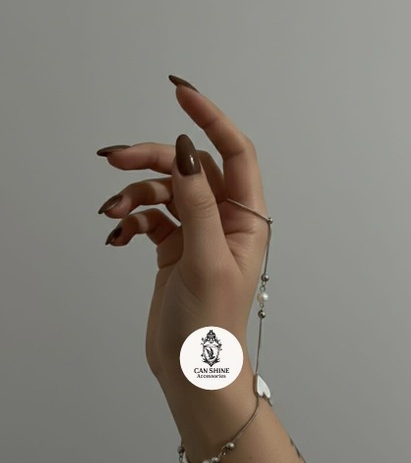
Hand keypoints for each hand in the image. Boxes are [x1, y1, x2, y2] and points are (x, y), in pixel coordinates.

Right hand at [97, 77, 270, 394]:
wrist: (192, 369)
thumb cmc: (211, 324)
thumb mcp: (207, 259)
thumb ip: (198, 203)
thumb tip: (187, 152)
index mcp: (246, 219)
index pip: (235, 152)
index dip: (211, 119)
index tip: (181, 93)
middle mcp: (224, 220)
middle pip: (189, 168)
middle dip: (153, 160)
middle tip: (115, 159)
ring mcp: (197, 232)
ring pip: (165, 191)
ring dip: (136, 194)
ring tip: (112, 210)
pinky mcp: (174, 247)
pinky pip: (150, 217)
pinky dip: (131, 218)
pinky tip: (118, 235)